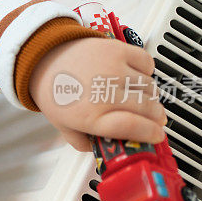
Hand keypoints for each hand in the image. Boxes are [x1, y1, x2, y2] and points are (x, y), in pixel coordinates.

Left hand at [29, 37, 166, 151]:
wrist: (44, 57)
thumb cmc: (55, 91)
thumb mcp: (64, 126)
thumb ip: (84, 143)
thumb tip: (106, 150)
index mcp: (90, 117)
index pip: (133, 127)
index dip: (151, 133)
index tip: (157, 135)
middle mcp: (103, 93)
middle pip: (147, 109)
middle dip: (157, 117)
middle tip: (156, 120)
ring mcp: (113, 69)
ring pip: (150, 88)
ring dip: (151, 96)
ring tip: (142, 99)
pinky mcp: (117, 50)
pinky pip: (147, 63)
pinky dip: (147, 71)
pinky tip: (135, 77)